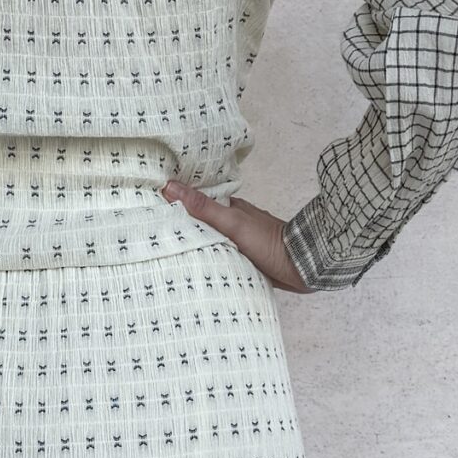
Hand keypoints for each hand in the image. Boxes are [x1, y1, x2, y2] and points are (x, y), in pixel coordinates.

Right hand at [160, 179, 308, 291]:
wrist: (303, 266)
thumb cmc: (269, 242)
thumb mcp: (232, 222)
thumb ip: (204, 208)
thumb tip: (171, 187)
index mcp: (232, 209)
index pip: (199, 204)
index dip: (179, 205)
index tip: (154, 207)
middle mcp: (236, 224)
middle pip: (205, 225)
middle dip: (185, 228)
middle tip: (156, 235)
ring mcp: (243, 243)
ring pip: (214, 243)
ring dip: (199, 248)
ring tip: (170, 255)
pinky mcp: (250, 262)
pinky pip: (225, 260)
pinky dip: (214, 262)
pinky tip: (200, 270)